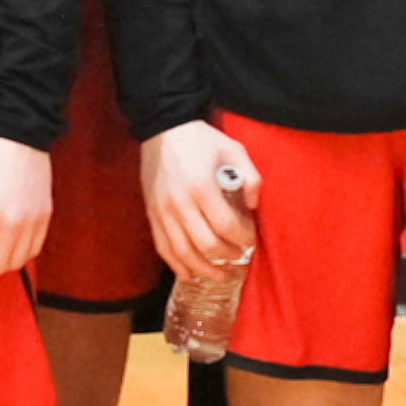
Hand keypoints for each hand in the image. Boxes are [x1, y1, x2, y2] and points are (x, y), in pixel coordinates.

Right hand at [139, 118, 260, 280]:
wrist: (161, 129)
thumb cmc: (200, 140)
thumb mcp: (233, 149)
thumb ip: (251, 177)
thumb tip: (253, 205)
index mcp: (201, 187)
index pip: (226, 226)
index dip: (243, 238)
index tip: (250, 238)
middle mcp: (180, 204)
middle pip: (207, 245)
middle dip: (229, 256)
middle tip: (240, 256)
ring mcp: (163, 212)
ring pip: (184, 253)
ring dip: (205, 270)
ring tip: (222, 276)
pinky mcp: (152, 215)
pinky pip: (163, 248)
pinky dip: (177, 265)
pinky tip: (190, 274)